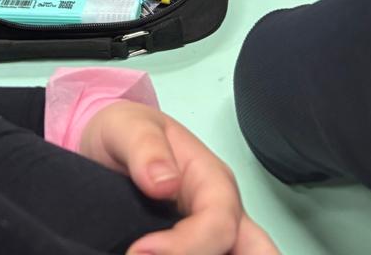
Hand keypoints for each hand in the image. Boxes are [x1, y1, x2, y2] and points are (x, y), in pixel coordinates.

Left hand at [80, 101, 278, 254]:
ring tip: (157, 252)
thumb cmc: (129, 135)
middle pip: (258, 250)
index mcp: (212, 179)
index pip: (218, 224)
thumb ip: (145, 147)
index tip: (138, 251)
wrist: (112, 149)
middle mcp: (220, 212)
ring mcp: (210, 235)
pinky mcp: (195, 247)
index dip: (184, 247)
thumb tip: (164, 181)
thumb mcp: (128, 127)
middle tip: (162, 253)